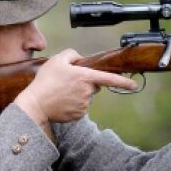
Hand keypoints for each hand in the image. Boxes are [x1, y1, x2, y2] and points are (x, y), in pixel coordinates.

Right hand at [14, 49, 137, 125]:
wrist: (35, 104)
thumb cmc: (45, 81)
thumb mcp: (57, 60)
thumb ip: (72, 54)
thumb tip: (79, 59)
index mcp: (85, 77)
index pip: (109, 79)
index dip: (123, 82)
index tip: (135, 85)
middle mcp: (88, 92)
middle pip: (93, 86)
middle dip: (86, 83)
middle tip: (68, 82)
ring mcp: (84, 105)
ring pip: (86, 97)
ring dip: (78, 94)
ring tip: (61, 92)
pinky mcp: (79, 115)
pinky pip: (80, 108)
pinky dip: (73, 105)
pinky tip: (61, 101)